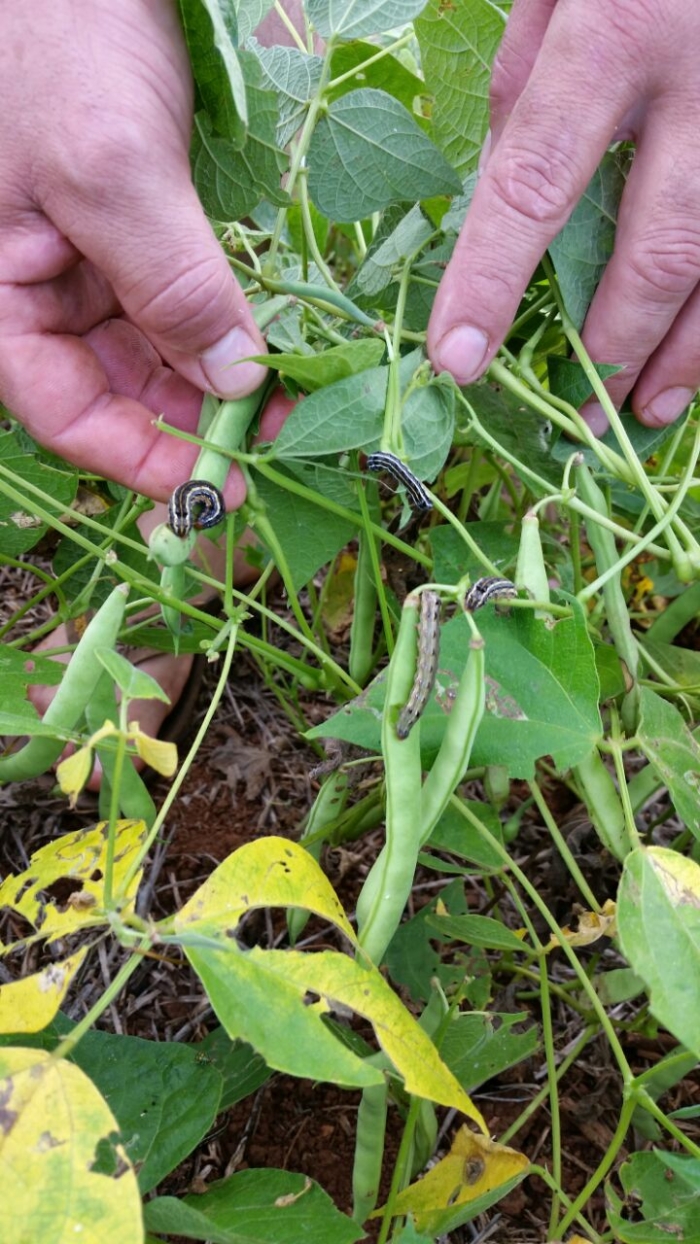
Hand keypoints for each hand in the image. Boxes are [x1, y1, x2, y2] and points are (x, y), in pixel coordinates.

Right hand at [0, 0, 266, 505]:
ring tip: (287, 401)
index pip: (66, 413)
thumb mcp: (109, 167)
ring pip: (154, 353)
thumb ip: (170, 283)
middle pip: (117, 392)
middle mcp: (37, 294)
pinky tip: (267, 343)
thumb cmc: (53, 39)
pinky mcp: (127, 232)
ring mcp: (83, 264)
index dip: (143, 458)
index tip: (220, 485)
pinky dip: (220, 325)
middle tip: (276, 441)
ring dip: (217, 379)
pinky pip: (175, 300)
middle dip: (194, 421)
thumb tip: (232, 382)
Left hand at [428, 0, 699, 434]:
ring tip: (644, 415)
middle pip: (656, 245)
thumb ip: (531, 80)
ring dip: (689, 352)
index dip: (492, 280)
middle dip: (611, 341)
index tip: (456, 359)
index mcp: (620, 25)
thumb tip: (503, 190)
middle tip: (577, 409)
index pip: (536, 180)